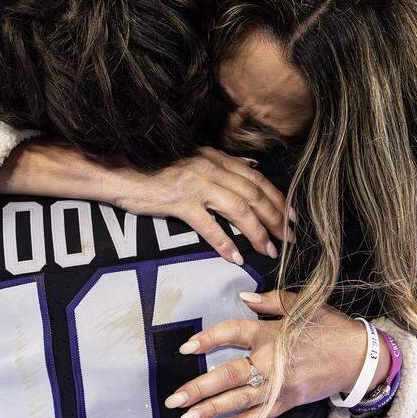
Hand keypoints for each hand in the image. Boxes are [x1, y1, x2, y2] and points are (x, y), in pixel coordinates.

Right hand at [111, 147, 289, 264]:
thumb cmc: (156, 169)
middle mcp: (211, 168)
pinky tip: (235, 258)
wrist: (122, 171)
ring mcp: (196, 185)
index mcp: (217, 159)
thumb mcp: (195, 158)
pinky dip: (224, 243)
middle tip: (291, 239)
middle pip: (254, 195)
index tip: (294, 217)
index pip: (258, 179)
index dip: (279, 199)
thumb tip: (251, 166)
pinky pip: (209, 226)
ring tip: (270, 251)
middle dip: (277, 219)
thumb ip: (223, 163)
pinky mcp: (179, 202)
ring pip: (239, 209)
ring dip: (258, 233)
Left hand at [162, 290, 377, 417]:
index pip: (232, 334)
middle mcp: (272, 362)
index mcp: (271, 334)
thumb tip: (243, 297)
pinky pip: (260, 417)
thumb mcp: (304, 305)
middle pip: (230, 375)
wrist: (361, 357)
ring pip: (240, 400)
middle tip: (174, 399)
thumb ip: (271, 300)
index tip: (186, 347)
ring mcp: (280, 386)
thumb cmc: (330, 327)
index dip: (208, 339)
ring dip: (212, 410)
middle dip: (199, 388)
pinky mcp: (289, 402)